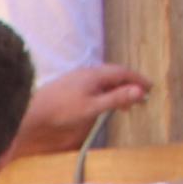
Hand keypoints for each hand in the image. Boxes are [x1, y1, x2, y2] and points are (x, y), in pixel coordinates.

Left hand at [33, 61, 151, 138]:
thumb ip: (116, 98)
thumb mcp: (93, 107)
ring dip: (118, 90)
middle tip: (142, 98)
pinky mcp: (70, 86)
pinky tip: (104, 103)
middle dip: (130, 85)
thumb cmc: (61, 110)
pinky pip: (95, 85)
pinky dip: (106, 92)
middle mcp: (87, 72)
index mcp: (95, 74)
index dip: (138, 79)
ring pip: (104, 81)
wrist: (31, 111)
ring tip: (127, 105)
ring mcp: (77, 78)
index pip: (123, 72)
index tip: (151, 88)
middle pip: (115, 75)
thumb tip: (139, 91)